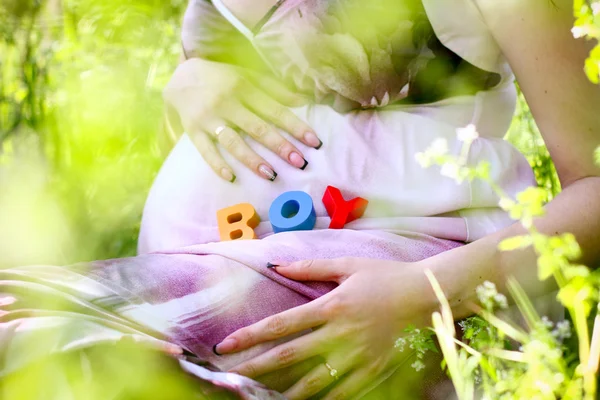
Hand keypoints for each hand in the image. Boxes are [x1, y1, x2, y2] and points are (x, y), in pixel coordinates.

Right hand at [163, 58, 321, 181]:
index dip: (296, 126)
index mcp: (244, 88)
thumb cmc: (222, 79)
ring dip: (253, 160)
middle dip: (280, 146)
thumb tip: (303, 101)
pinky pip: (205, 150)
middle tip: (299, 162)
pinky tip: (231, 178)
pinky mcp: (192, 130)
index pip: (275, 110)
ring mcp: (208, 118)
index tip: (314, 142)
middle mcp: (227, 103)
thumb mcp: (247, 76)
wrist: (181, 77)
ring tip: (271, 175)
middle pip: (257, 127)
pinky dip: (217, 164)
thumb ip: (274, 89)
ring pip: (233, 142)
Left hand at [213, 258, 435, 399]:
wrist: (427, 295)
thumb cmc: (385, 276)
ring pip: (312, 381)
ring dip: (283, 393)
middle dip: (255, 368)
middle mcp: (339, 333)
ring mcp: (356, 355)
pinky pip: (343, 393)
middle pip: (289, 356)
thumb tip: (276, 265)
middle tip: (230, 377)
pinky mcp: (373, 370)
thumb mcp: (348, 265)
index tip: (225, 345)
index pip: (281, 324)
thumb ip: (311, 267)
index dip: (250, 336)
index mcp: (330, 306)